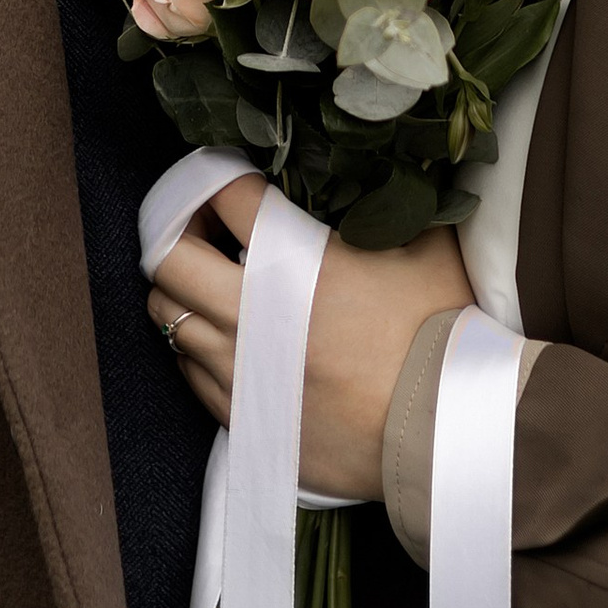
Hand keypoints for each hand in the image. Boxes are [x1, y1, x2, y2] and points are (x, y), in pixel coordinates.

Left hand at [147, 180, 474, 498]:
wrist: (441, 435)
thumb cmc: (440, 336)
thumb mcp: (428, 247)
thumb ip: (392, 203)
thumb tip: (384, 172)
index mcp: (290, 264)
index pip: (224, 196)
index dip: (221, 178)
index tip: (233, 183)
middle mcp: (248, 317)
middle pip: (167, 258)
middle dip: (180, 232)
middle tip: (208, 228)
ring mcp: (238, 372)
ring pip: (169, 317)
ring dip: (186, 292)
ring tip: (218, 285)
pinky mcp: (241, 418)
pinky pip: (190, 371)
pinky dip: (201, 346)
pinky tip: (235, 339)